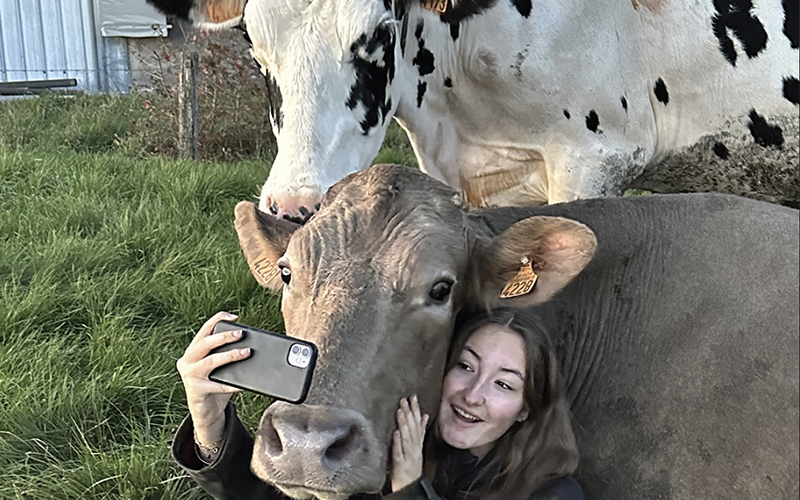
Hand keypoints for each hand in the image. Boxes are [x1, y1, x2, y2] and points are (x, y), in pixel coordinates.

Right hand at [176, 311, 250, 445]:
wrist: (205, 412)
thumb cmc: (214, 384)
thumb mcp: (218, 367)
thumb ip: (224, 354)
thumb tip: (248, 344)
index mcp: (192, 351)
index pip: (203, 331)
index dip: (217, 320)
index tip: (233, 317)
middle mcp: (187, 361)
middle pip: (205, 343)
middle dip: (224, 337)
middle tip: (241, 333)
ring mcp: (189, 376)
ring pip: (210, 361)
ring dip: (230, 355)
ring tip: (246, 352)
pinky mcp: (196, 391)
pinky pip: (217, 385)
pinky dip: (232, 385)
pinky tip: (243, 385)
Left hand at [391, 394, 428, 491]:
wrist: (411, 485)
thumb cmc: (412, 464)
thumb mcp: (418, 446)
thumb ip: (421, 430)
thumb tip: (425, 415)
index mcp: (417, 442)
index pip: (418, 422)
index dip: (415, 409)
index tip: (412, 396)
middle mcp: (414, 447)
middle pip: (412, 428)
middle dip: (408, 413)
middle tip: (403, 399)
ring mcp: (408, 455)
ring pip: (407, 437)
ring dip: (404, 424)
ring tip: (400, 411)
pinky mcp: (400, 464)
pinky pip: (399, 452)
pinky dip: (398, 442)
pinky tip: (395, 433)